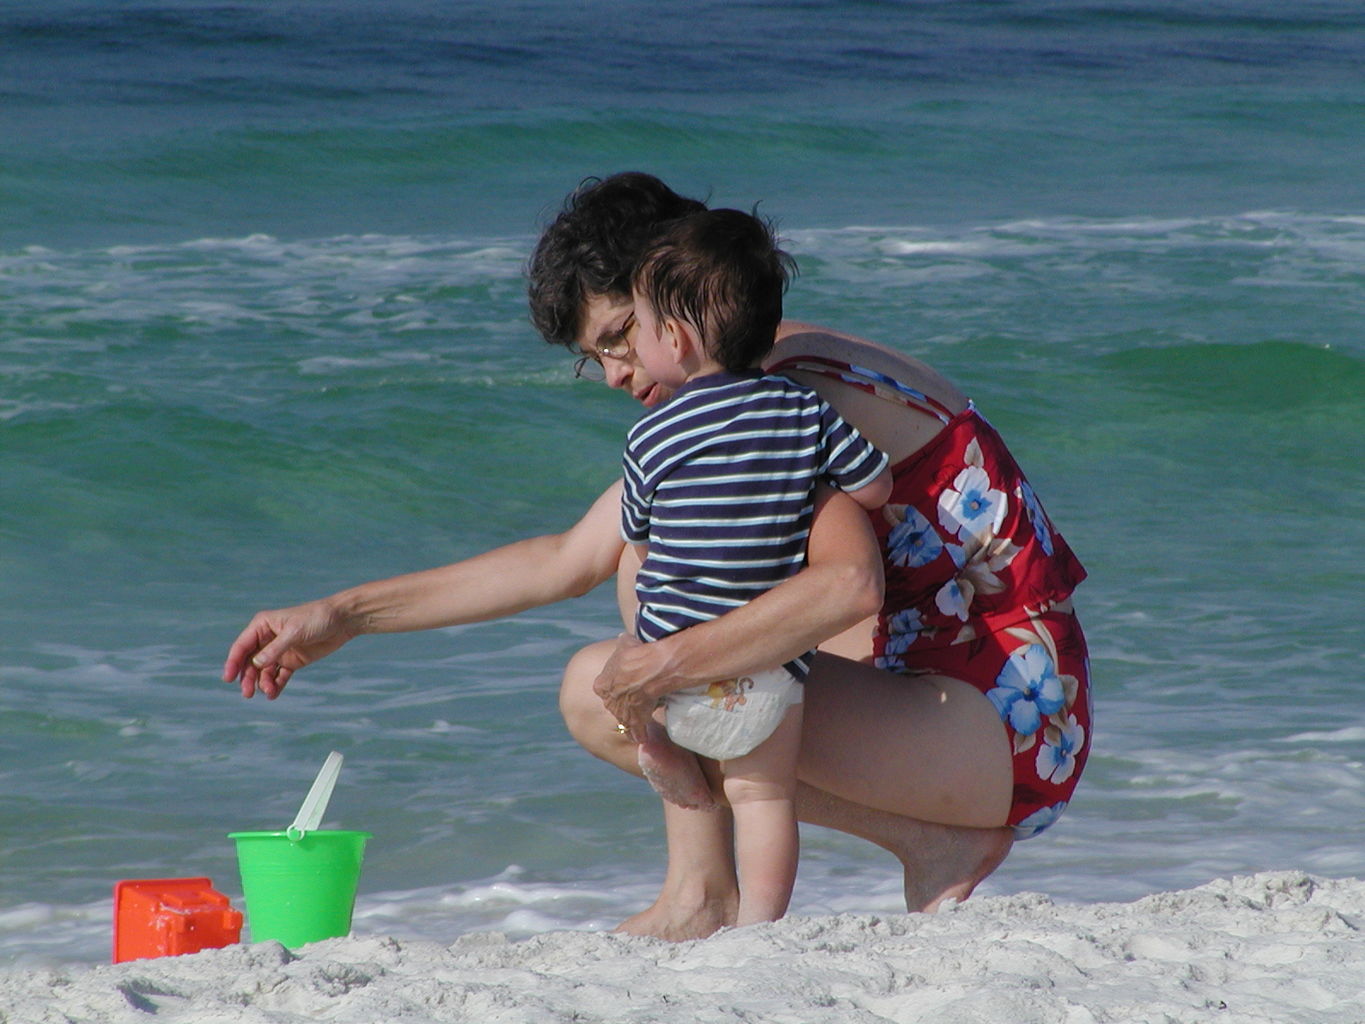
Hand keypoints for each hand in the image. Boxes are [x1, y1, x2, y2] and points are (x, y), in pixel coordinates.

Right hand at [221, 599, 353, 699]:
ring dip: (263, 683)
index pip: (242, 646)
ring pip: (264, 672)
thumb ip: (275, 649)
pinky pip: (279, 676)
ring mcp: (280, 651)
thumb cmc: (317, 618)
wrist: (343, 621)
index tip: (228, 678)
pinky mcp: (292, 661)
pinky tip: (274, 694)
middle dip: (247, 678)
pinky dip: (275, 685)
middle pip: (250, 662)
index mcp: (263, 625)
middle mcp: (268, 639)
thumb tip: (256, 664)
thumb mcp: (294, 632)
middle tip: (247, 694)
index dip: (233, 662)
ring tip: (269, 692)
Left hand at [592, 633, 662, 741]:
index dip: (614, 685)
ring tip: (638, 724)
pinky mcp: (635, 721)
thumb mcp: (625, 645)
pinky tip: (643, 739)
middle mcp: (608, 701)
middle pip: (614, 704)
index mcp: (601, 684)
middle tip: (634, 702)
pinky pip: (636, 731)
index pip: (603, 687)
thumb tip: (623, 638)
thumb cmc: (635, 655)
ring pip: (624, 720)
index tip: (622, 684)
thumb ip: (622, 644)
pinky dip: (640, 734)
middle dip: (622, 704)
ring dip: (631, 720)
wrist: (646, 671)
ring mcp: (621, 713)